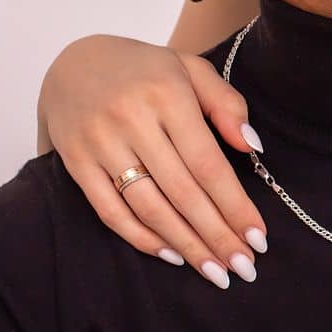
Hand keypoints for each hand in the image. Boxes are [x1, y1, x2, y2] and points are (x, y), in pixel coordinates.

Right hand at [37, 34, 267, 288]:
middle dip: (217, 235)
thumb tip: (252, 148)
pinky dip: (141, 237)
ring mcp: (100, 143)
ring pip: (148, 206)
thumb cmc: (145, 69)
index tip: (258, 237)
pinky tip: (171, 254)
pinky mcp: (76, 162)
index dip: (235, 205)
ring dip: (185, 244)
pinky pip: (110, 210)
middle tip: (244, 268)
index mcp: (167, 95)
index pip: (208, 163)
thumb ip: (226, 104)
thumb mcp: (191, 69)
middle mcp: (132, 120)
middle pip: (183, 192)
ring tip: (214, 271)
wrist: (73, 61)